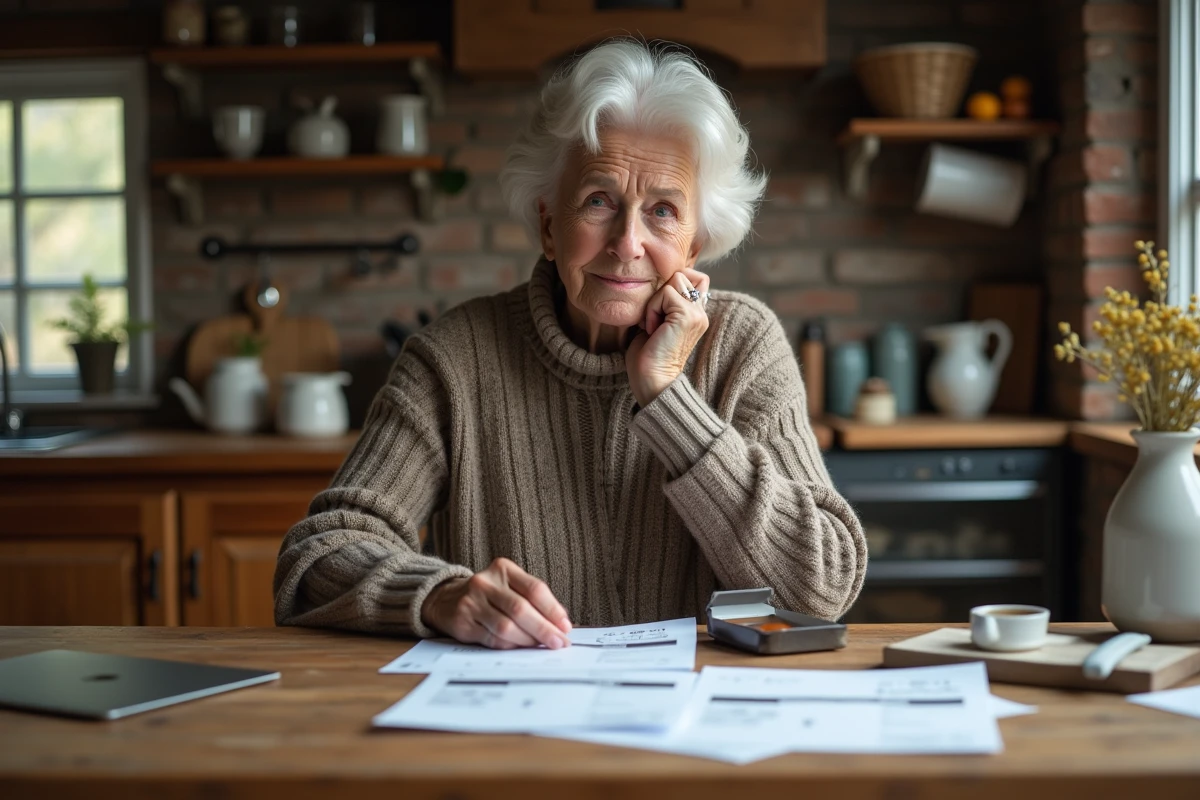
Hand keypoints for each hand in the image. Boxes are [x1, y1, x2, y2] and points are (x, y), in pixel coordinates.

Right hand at [420, 557, 572, 649]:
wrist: (446, 598)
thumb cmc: (489, 594)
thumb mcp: (509, 585)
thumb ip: (534, 600)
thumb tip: (561, 624)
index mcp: (503, 568)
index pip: (534, 588)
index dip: (553, 609)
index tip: (565, 626)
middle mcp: (485, 582)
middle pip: (521, 609)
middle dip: (544, 629)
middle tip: (559, 642)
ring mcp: (471, 602)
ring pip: (507, 627)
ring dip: (529, 640)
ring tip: (542, 646)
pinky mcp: (463, 623)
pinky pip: (493, 639)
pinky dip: (511, 646)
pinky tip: (521, 647)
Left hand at [626, 268, 710, 406]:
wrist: (652, 380)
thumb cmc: (648, 355)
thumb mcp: (657, 321)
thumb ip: (664, 302)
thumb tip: (657, 281)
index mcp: (696, 313)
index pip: (695, 277)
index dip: (673, 284)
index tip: (657, 310)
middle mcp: (701, 312)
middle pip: (681, 275)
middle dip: (660, 293)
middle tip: (654, 320)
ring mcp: (697, 314)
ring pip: (674, 281)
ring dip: (656, 301)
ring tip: (653, 325)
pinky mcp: (688, 316)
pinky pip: (665, 294)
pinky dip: (652, 310)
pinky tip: (652, 329)